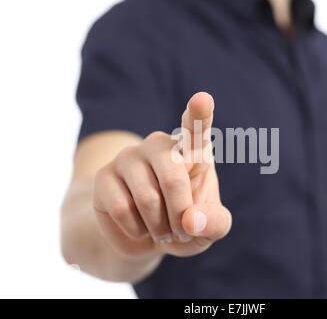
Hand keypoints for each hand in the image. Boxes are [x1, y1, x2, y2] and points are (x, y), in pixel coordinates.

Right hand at [92, 92, 230, 257]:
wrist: (149, 235)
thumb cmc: (187, 222)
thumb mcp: (211, 227)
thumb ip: (214, 223)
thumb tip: (191, 220)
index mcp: (192, 149)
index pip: (196, 127)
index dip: (199, 113)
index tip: (203, 99)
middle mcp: (159, 144)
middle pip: (173, 179)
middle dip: (180, 215)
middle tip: (183, 230)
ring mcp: (129, 156)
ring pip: (147, 199)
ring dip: (160, 227)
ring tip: (163, 229)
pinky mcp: (103, 176)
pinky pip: (122, 209)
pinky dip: (137, 230)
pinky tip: (140, 226)